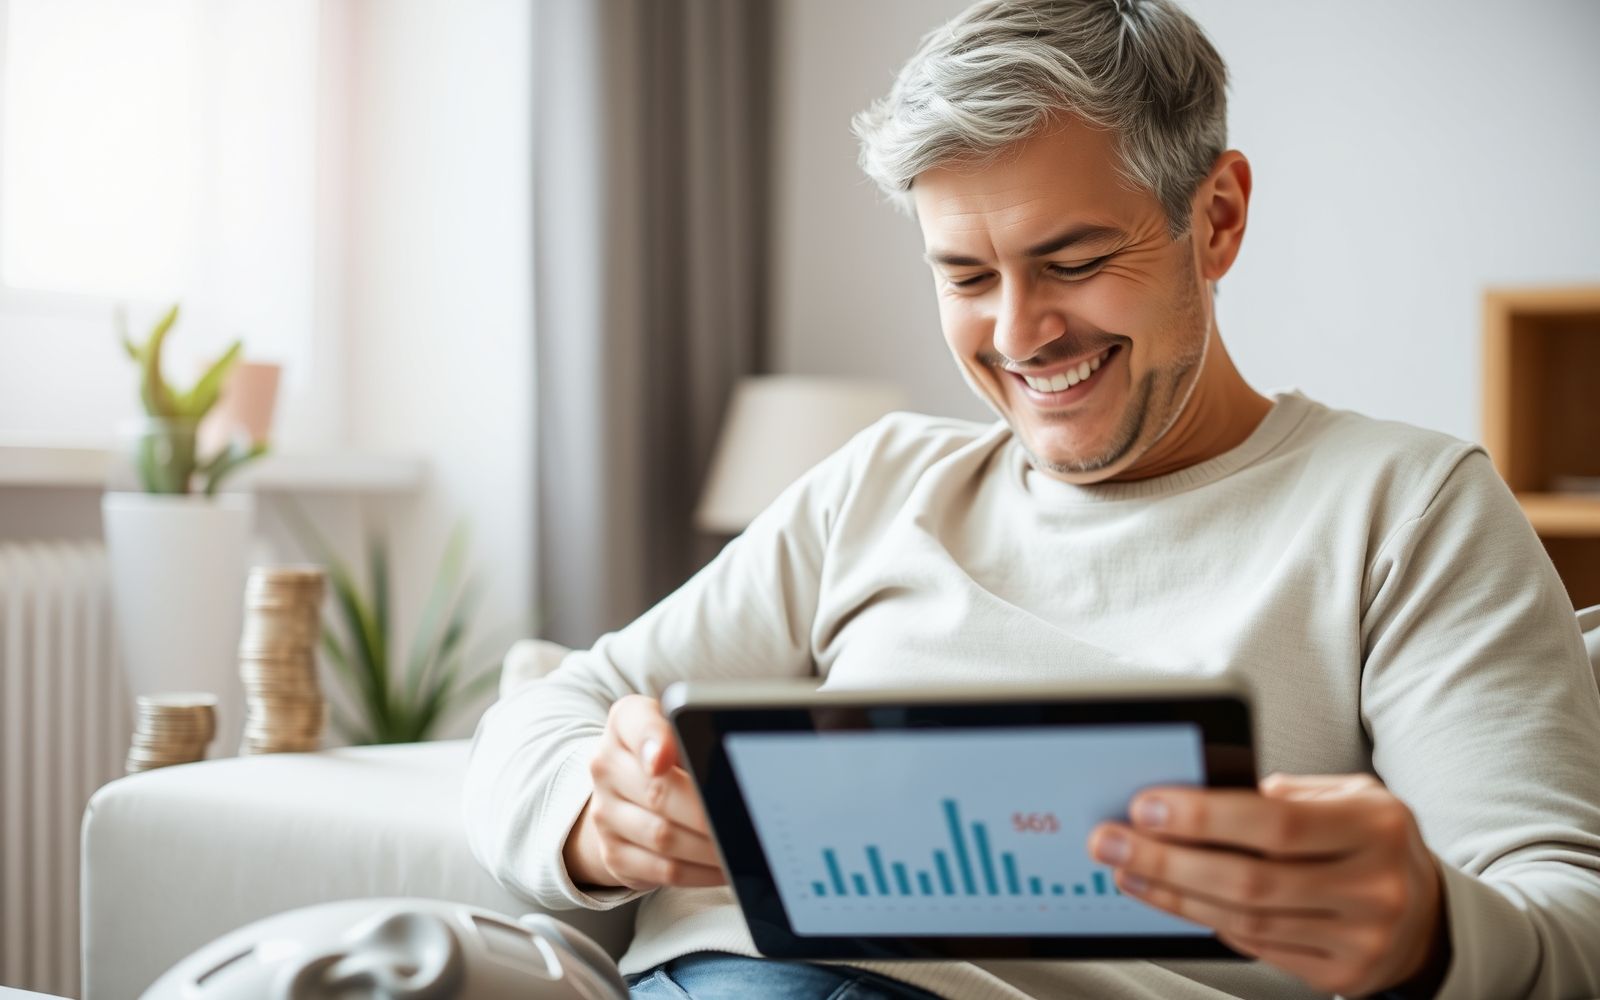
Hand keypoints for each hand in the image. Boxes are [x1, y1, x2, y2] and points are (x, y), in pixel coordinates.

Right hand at [565, 694, 726, 890]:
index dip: (653, 741)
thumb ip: (695, 730)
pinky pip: (663, 870)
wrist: (625, 791)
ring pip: (663, 837)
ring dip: (709, 847)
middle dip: (707, 813)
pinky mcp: (615, 854)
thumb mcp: (676, 726)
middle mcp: (606, 767)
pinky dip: (701, 871)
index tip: (664, 760)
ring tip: (743, 846)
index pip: (636, 724)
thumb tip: (734, 754)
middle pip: (659, 792)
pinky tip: (724, 866)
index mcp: (625, 724)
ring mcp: (606, 814)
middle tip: (746, 821)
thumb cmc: (667, 752)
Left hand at [1087, 773, 1446, 996]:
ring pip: (1245, 918)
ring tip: (1127, 866)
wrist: (1428, 914)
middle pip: (1251, 878)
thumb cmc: (1371, 841)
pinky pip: (1255, 946)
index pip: (1276, 821)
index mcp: (1375, 826)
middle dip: (1168, 858)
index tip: (1147, 805)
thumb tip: (1196, 787)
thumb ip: (1282, 794)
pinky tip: (1169, 896)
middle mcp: (1375, 886)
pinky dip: (1204, 919)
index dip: (1204, 816)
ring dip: (1173, 892)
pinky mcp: (1340, 974)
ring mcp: (1360, 938)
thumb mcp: (1346, 797)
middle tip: (1111, 839)